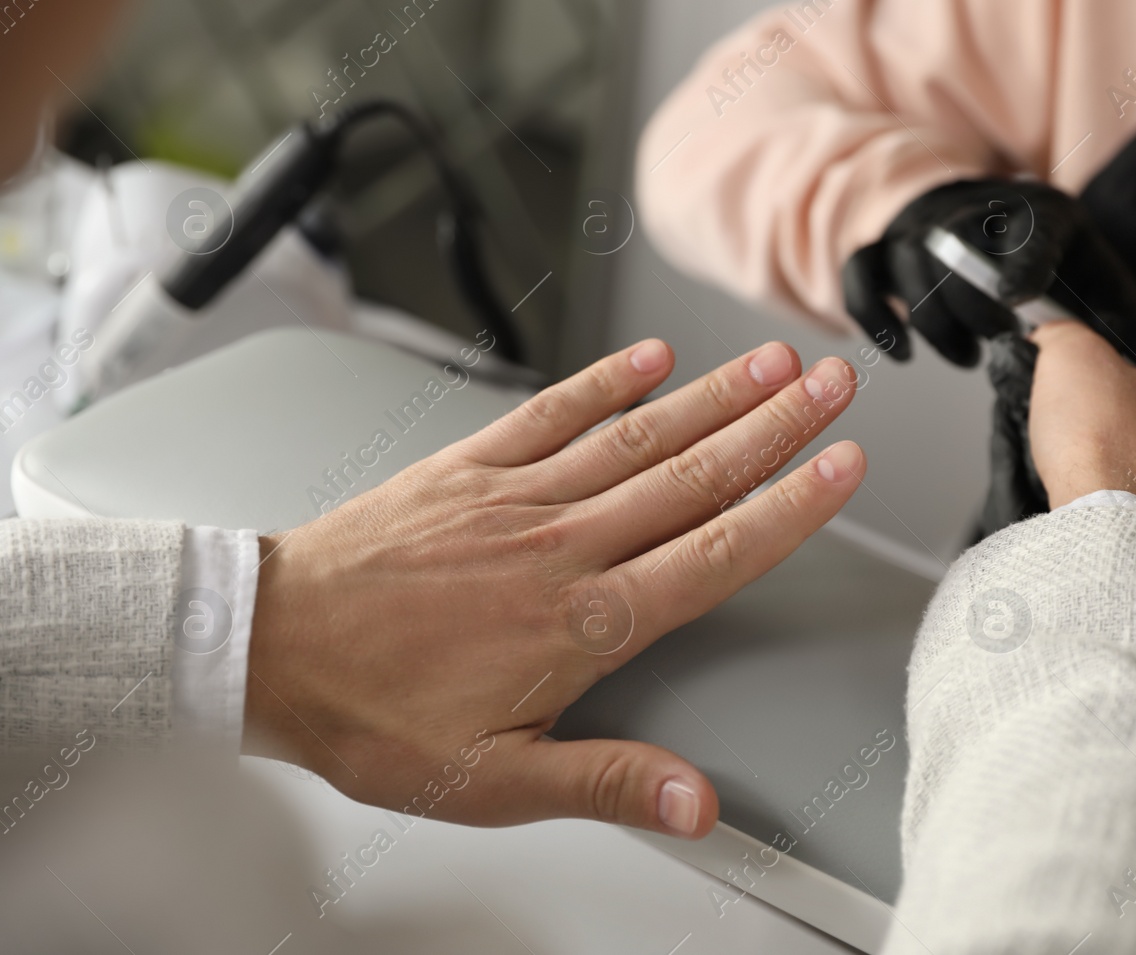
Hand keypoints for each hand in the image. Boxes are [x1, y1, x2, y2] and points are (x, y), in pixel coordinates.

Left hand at [244, 339, 864, 837]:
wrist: (265, 647)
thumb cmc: (372, 716)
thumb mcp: (490, 782)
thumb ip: (604, 782)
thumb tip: (695, 802)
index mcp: (580, 621)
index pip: (714, 553)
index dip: (790, 508)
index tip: (843, 468)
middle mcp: (561, 545)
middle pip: (694, 476)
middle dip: (777, 428)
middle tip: (835, 385)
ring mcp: (517, 497)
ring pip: (639, 435)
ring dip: (715, 395)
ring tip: (774, 363)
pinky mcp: (471, 466)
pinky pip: (552, 412)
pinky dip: (606, 381)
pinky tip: (651, 359)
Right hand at [841, 179, 1135, 366]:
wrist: (979, 210)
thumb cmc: (1047, 256)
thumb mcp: (1096, 270)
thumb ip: (1124, 314)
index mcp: (1041, 212)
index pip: (1030, 230)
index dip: (1022, 263)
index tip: (1016, 301)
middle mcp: (974, 209)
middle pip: (959, 254)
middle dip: (976, 310)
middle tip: (998, 341)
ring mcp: (922, 227)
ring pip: (909, 269)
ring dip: (935, 324)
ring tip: (967, 357)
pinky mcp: (883, 247)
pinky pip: (860, 276)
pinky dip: (873, 317)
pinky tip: (903, 354)